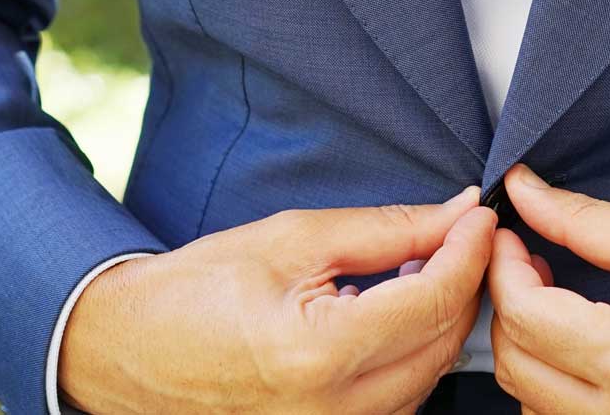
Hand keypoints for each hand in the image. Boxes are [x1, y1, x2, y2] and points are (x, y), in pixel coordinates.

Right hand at [58, 185, 496, 414]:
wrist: (129, 350)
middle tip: (460, 234)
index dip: (468, 251)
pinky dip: (411, 355)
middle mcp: (332, 413)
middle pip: (442, 346)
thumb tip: (453, 215)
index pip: (433, 302)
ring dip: (440, 322)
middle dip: (463, 284)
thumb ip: (385, 230)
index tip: (480, 216)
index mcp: (318, 356)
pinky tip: (394, 316)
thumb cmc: (198, 290)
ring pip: (429, 378)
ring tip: (423, 269)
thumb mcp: (293, 239)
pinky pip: (400, 401)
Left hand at [485, 165, 609, 414]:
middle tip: (532, 260)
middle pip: (515, 364)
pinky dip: (554, 383)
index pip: (523, 315)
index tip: (514, 235)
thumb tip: (526, 191)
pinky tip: (581, 343)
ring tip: (557, 299)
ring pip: (531, 400)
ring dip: (529, 346)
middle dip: (508, 304)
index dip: (503, 266)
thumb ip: (588, 220)